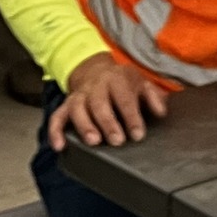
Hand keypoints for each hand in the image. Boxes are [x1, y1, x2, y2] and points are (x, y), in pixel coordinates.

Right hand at [48, 53, 168, 149]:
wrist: (95, 70)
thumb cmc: (122, 83)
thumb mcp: (141, 84)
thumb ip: (152, 97)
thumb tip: (161, 112)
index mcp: (116, 79)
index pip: (124, 98)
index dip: (131, 116)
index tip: (138, 134)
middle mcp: (95, 86)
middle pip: (99, 103)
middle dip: (107, 122)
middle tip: (117, 141)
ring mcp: (79, 96)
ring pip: (77, 109)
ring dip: (84, 125)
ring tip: (93, 142)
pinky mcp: (67, 105)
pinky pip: (57, 117)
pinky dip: (55, 131)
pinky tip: (59, 146)